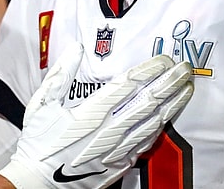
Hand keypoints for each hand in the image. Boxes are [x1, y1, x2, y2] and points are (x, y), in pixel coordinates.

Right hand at [0, 45, 193, 187]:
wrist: (37, 182)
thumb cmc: (38, 142)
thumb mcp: (41, 104)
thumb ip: (60, 74)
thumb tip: (75, 48)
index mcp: (89, 114)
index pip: (128, 86)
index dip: (149, 70)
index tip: (163, 59)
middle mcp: (107, 131)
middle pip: (147, 102)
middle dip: (169, 83)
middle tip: (184, 68)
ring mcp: (116, 150)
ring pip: (152, 123)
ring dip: (172, 104)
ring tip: (185, 88)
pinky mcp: (119, 164)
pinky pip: (145, 142)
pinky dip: (160, 127)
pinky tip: (168, 116)